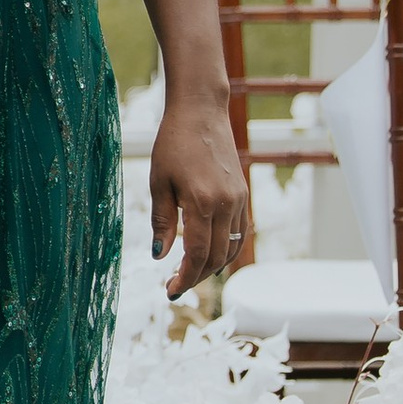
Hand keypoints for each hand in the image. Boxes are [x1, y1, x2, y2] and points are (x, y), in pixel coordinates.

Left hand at [150, 89, 249, 297]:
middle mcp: (226, 205)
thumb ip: (162, 222)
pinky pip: (240, 232)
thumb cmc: (173, 143)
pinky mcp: (243, 195)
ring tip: (190, 273)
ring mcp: (239, 200)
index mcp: (201, 203)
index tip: (170, 291)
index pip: (197, 254)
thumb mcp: (158, 182)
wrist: (201, 112)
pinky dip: (226, 249)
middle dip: (196, 277)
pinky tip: (209, 253)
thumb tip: (160, 256)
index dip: (185, 278)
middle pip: (216, 257)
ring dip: (212, 266)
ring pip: (232, 248)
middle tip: (175, 286)